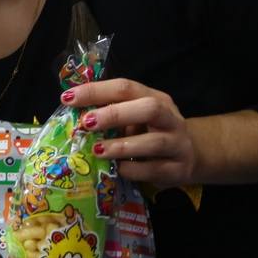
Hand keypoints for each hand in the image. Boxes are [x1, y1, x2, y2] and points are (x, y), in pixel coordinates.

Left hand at [62, 78, 196, 187]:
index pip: (125, 88)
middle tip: (87, 123)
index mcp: (155, 98)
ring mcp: (178, 144)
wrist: (189, 157)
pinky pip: (154, 170)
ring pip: (154, 141)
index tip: (68, 98)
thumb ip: (111, 114)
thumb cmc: (150, 133)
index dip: (96, 91)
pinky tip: (118, 169)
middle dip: (115, 114)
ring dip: (121, 146)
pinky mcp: (178, 169)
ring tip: (97, 150)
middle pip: (149, 109)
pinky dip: (132, 169)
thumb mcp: (134, 118)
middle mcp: (170, 118)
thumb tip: (73, 116)